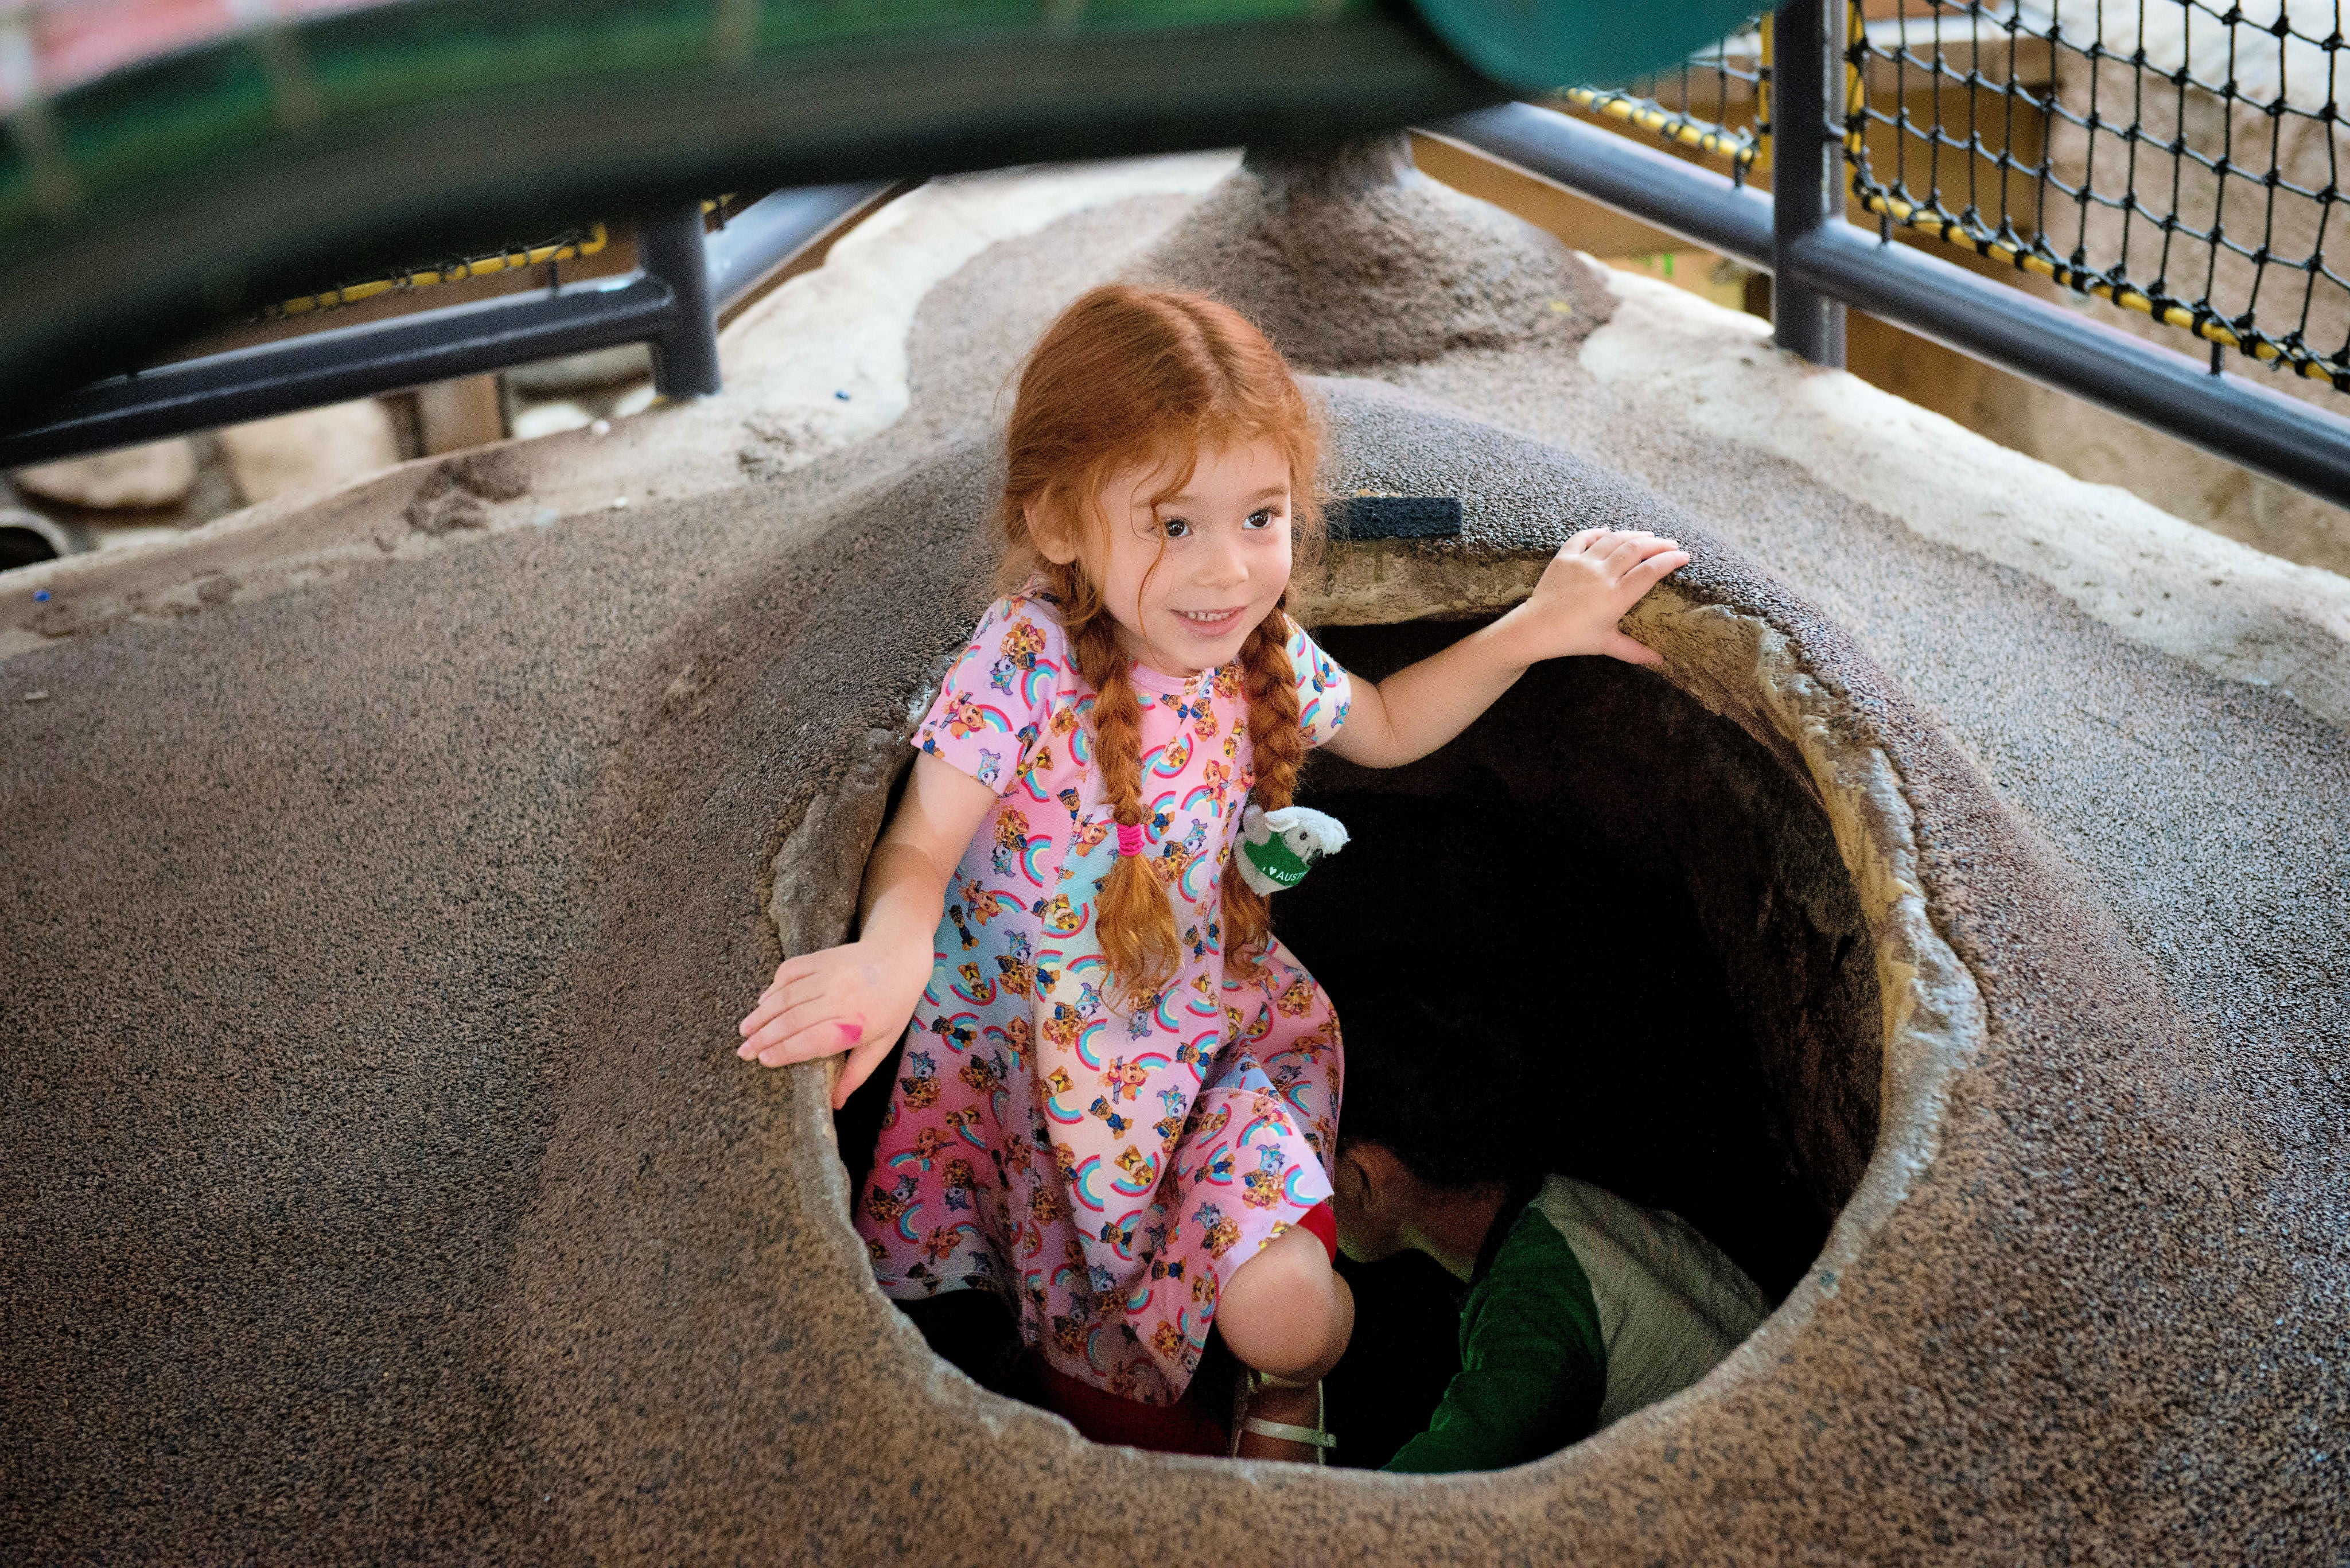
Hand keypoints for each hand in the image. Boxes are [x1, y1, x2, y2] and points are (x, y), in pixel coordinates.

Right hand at [737, 938, 931, 1108]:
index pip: (813, 1040)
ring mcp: (830, 973)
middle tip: (744, 1052)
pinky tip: (763, 1002)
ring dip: (762, 1014)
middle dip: (764, 1037)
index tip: (764, 1061)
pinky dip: (773, 987)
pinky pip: (790, 971)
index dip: (785, 1051)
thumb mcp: (882, 1044)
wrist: (900, 956)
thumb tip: (835, 1105)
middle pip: (793, 1020)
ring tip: (745, 1031)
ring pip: (787, 996)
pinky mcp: (822, 956)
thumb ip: (856, 1074)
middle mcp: (841, 996)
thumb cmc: (892, 1006)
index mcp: (858, 1022)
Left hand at [1503, 528, 1689, 666]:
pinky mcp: (1565, 558)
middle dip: (1658, 544)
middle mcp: (1602, 575)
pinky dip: (1599, 532)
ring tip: (1647, 536)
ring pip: (1614, 539)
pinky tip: (1609, 531)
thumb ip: (1634, 651)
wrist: (1536, 629)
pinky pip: (1584, 537)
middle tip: (1671, 544)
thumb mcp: (1606, 645)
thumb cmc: (1572, 638)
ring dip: (1633, 535)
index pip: (1650, 572)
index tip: (1684, 556)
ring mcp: (1583, 564)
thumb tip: (1660, 662)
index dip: (1670, 561)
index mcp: (1616, 597)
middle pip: (1636, 550)